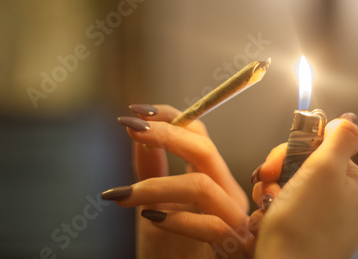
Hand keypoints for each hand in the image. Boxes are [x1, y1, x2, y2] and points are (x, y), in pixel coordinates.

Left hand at [102, 104, 252, 258]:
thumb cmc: (169, 251)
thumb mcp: (153, 204)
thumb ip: (149, 168)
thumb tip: (133, 131)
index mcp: (215, 177)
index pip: (200, 133)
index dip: (171, 116)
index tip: (136, 111)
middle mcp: (229, 192)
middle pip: (205, 149)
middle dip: (166, 134)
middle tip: (131, 129)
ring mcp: (234, 220)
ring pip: (202, 186)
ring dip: (157, 185)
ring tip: (123, 195)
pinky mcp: (234, 247)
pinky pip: (212, 227)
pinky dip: (177, 220)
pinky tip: (149, 219)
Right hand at [251, 114, 357, 258]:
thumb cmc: (304, 228)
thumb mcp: (324, 169)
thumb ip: (340, 138)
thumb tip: (349, 120)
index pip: (322, 149)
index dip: (290, 152)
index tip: (272, 165)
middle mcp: (352, 207)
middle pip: (306, 170)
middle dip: (279, 176)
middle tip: (267, 187)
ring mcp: (334, 227)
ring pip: (295, 192)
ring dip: (272, 195)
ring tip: (266, 210)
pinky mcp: (314, 241)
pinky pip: (291, 215)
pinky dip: (274, 215)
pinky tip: (267, 224)